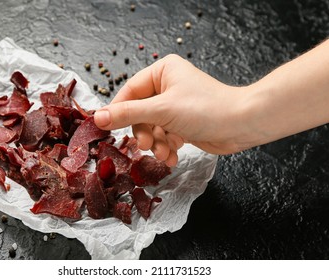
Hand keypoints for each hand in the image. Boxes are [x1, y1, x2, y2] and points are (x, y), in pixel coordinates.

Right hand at [94, 54, 249, 165]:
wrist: (242, 125)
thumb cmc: (206, 109)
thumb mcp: (162, 110)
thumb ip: (128, 114)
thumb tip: (97, 117)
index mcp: (162, 71)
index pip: (129, 91)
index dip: (118, 111)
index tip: (106, 129)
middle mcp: (167, 86)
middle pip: (139, 113)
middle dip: (143, 132)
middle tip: (145, 146)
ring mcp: (175, 106)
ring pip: (151, 128)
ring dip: (155, 144)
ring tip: (164, 153)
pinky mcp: (182, 123)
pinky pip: (163, 136)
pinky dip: (166, 147)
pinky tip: (173, 155)